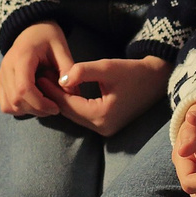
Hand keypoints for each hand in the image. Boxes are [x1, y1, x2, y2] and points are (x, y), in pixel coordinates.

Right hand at [0, 21, 74, 117]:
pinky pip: (5, 104)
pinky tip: (33, 102)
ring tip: (44, 104)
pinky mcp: (1, 82)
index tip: (56, 107)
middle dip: (36, 109)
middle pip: (16, 100)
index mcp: (22, 57)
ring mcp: (2, 75)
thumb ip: (68, 68)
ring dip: (28, 111)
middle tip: (54, 107)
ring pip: (9, 105)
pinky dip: (19, 109)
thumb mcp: (61, 47)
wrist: (32, 28)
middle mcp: (7, 68)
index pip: (23, 88)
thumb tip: (71, 92)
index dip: (40, 103)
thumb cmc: (48, 36)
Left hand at [47, 55, 169, 137]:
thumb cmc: (134, 71)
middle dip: (54, 97)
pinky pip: (84, 116)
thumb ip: (83, 71)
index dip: (52, 91)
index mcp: (102, 116)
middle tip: (39, 80)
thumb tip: (61, 79)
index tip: (39, 76)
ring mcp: (106, 129)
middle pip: (70, 113)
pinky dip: (73, 105)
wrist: (157, 79)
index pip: (68, 105)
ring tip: (48, 84)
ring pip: (76, 116)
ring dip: (62, 102)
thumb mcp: (108, 67)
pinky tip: (64, 92)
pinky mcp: (108, 125)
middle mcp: (102, 127)